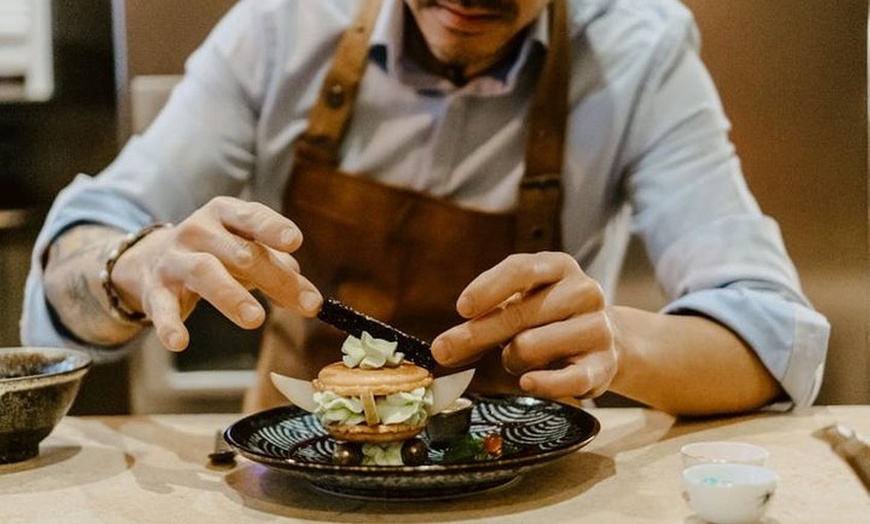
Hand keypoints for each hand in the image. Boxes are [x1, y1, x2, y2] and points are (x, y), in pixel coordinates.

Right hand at [111, 196, 322, 350]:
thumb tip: (307, 294)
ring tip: (256, 319)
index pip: (251, 217)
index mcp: (226, 215)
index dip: (273, 227)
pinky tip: (180, 342)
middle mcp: (199, 231)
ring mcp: (175, 259)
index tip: (295, 241)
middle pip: (241, 253)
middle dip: (275, 278)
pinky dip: (170, 325)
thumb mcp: (247, 251)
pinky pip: (162, 308)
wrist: (152, 260)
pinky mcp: (155, 290)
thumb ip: (279, 268)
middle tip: (307, 304)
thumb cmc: (216, 254)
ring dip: (231, 296)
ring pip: (204, 272)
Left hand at [431, 252, 616, 398]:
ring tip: (516, 359)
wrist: (605, 342)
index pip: (520, 269)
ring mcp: (597, 328)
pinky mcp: (603, 364)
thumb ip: (485, 318)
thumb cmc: (547, 319)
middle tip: (444, 351)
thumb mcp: (520, 305)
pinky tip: (528, 381)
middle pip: (518, 313)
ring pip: (531, 346)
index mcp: (559, 267)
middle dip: (476, 334)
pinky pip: (567, 379)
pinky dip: (543, 383)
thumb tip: (444, 347)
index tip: (461, 308)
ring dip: (511, 359)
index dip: (488, 287)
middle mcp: (583, 292)